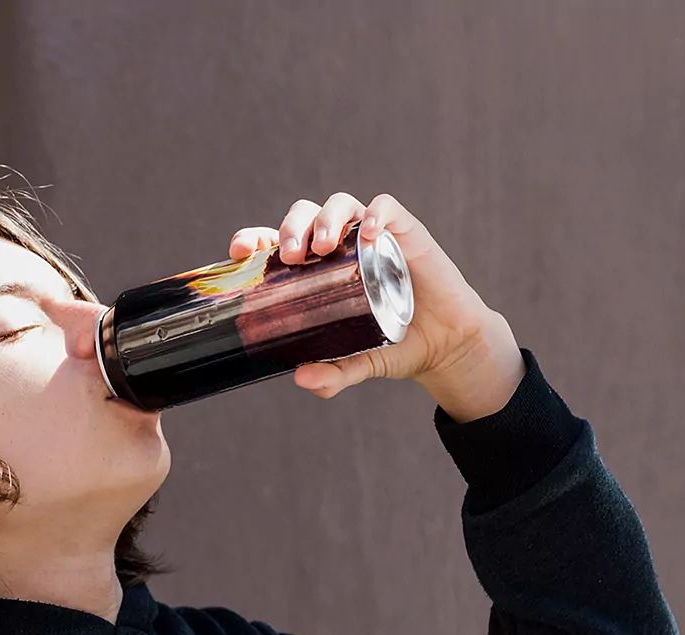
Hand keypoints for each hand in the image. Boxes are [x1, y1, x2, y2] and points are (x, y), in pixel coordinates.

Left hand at [230, 192, 525, 421]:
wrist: (444, 344)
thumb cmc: (394, 345)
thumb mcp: (359, 363)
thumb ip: (333, 374)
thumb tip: (302, 379)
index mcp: (317, 270)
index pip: (277, 241)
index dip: (254, 239)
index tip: (240, 251)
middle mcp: (342, 245)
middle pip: (306, 215)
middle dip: (292, 228)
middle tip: (290, 258)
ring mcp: (372, 235)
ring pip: (342, 204)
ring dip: (327, 218)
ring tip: (323, 246)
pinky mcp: (406, 232)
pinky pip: (388, 208)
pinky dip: (376, 214)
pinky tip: (370, 235)